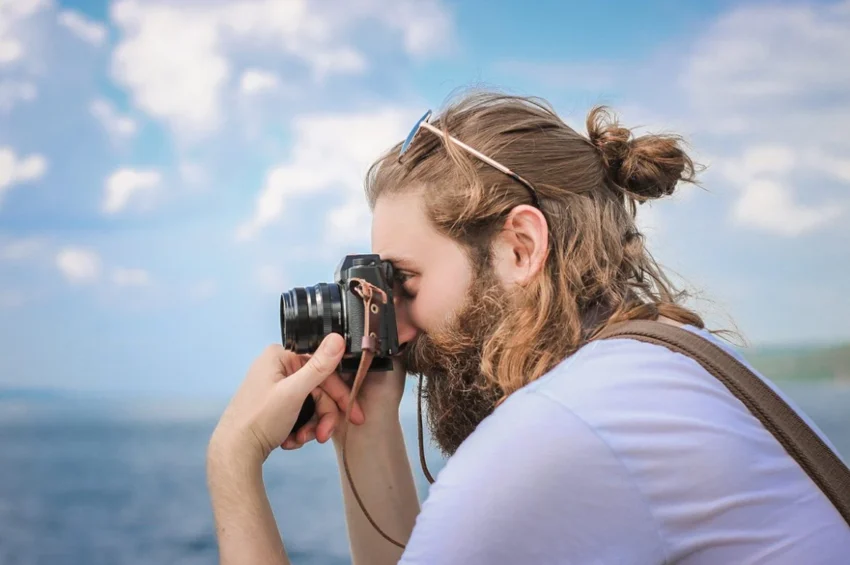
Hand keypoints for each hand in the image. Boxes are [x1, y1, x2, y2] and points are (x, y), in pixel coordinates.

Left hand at [208, 333, 363, 464]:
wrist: (234, 454)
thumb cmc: (258, 420)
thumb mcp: (294, 393)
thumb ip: (319, 367)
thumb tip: (338, 338)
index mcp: (280, 357)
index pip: (322, 369)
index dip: (340, 393)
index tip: (354, 414)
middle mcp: (278, 369)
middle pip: (318, 390)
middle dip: (323, 416)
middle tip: (324, 435)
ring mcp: (275, 388)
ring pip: (311, 405)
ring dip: (311, 426)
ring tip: (302, 441)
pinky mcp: (274, 406)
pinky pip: (299, 415)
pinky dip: (300, 430)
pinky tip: (291, 441)